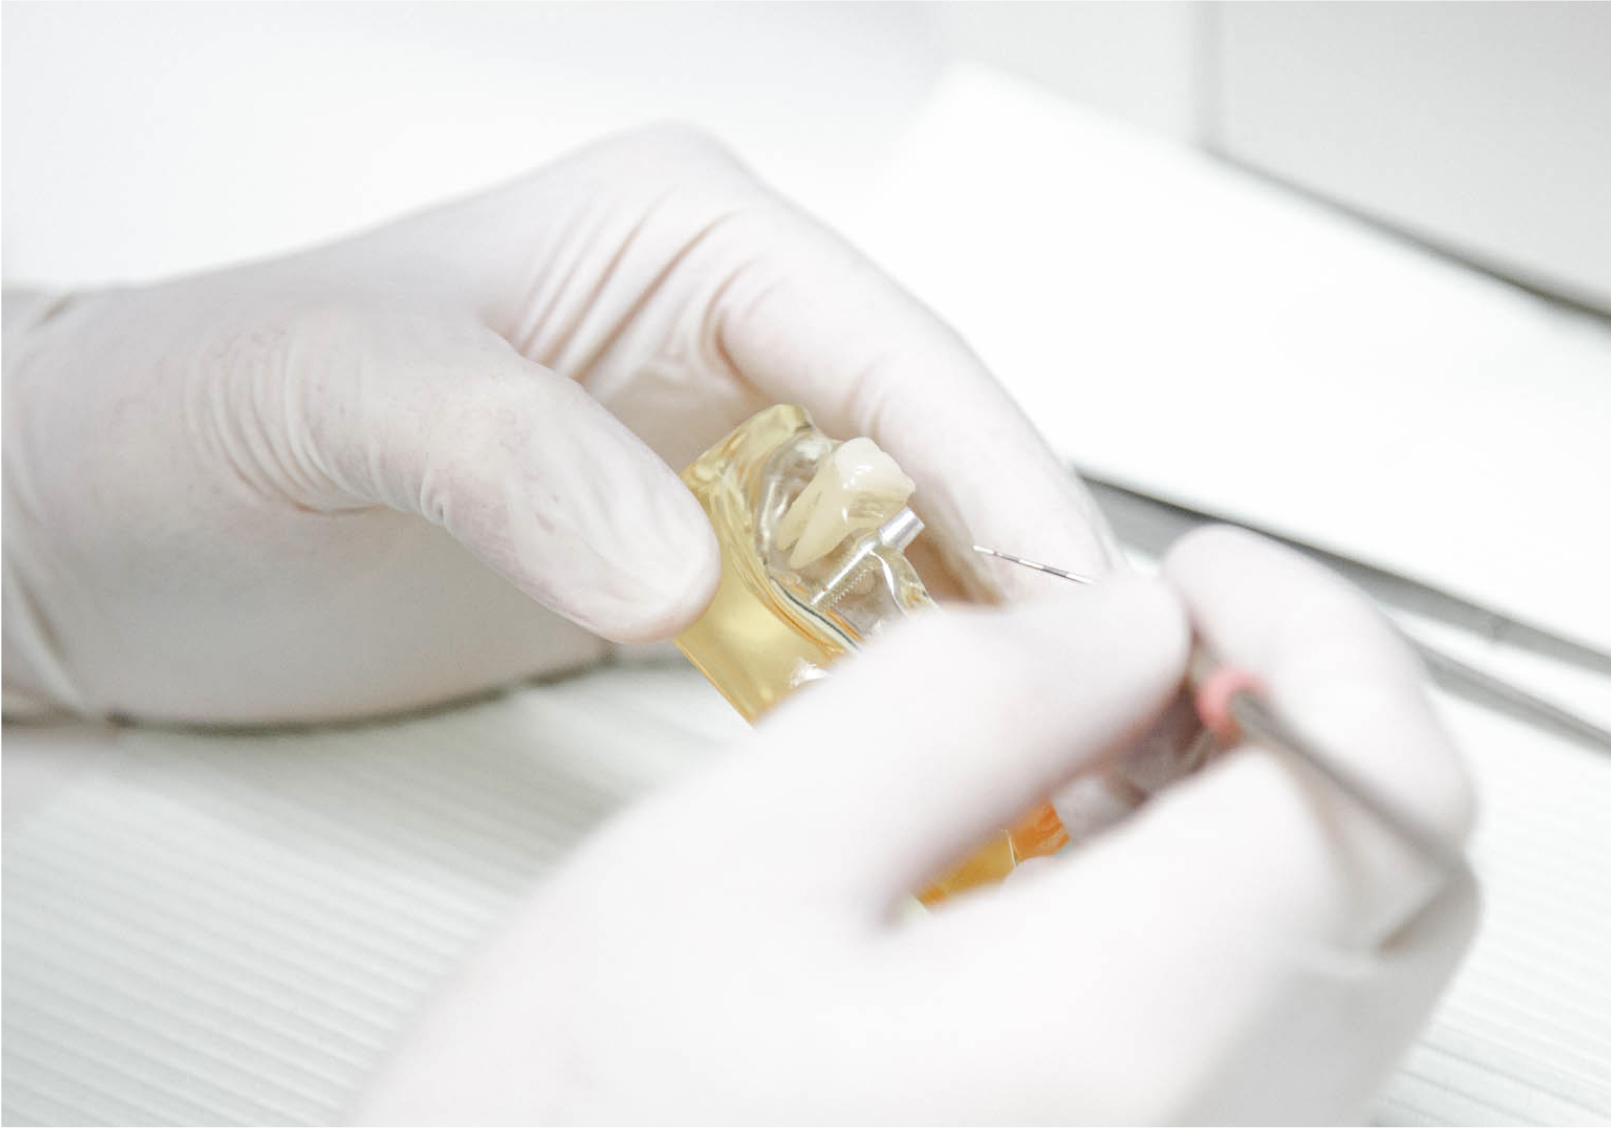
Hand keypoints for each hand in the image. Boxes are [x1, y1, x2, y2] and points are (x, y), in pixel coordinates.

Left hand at [2, 126, 1117, 723]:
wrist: (104, 530)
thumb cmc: (190, 410)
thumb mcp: (333, 392)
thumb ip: (509, 453)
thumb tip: (675, 565)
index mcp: (680, 241)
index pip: (895, 350)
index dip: (996, 471)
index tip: (1063, 596)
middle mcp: (721, 343)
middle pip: (935, 453)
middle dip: (1012, 571)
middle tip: (1080, 698)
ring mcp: (710, 464)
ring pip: (902, 548)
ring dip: (958, 642)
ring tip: (1018, 744)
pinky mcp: (685, 567)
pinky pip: (827, 628)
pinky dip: (874, 691)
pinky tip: (895, 752)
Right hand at [356, 529, 1476, 1123]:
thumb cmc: (569, 1127)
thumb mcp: (735, 853)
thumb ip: (961, 701)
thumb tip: (1120, 620)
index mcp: (1102, 1045)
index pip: (1376, 793)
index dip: (1314, 634)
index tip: (1197, 578)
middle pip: (1394, 877)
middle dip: (1295, 702)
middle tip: (1154, 633)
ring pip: (1340, 950)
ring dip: (1255, 795)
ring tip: (1092, 729)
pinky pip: (1263, 1026)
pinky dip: (1213, 897)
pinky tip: (1072, 847)